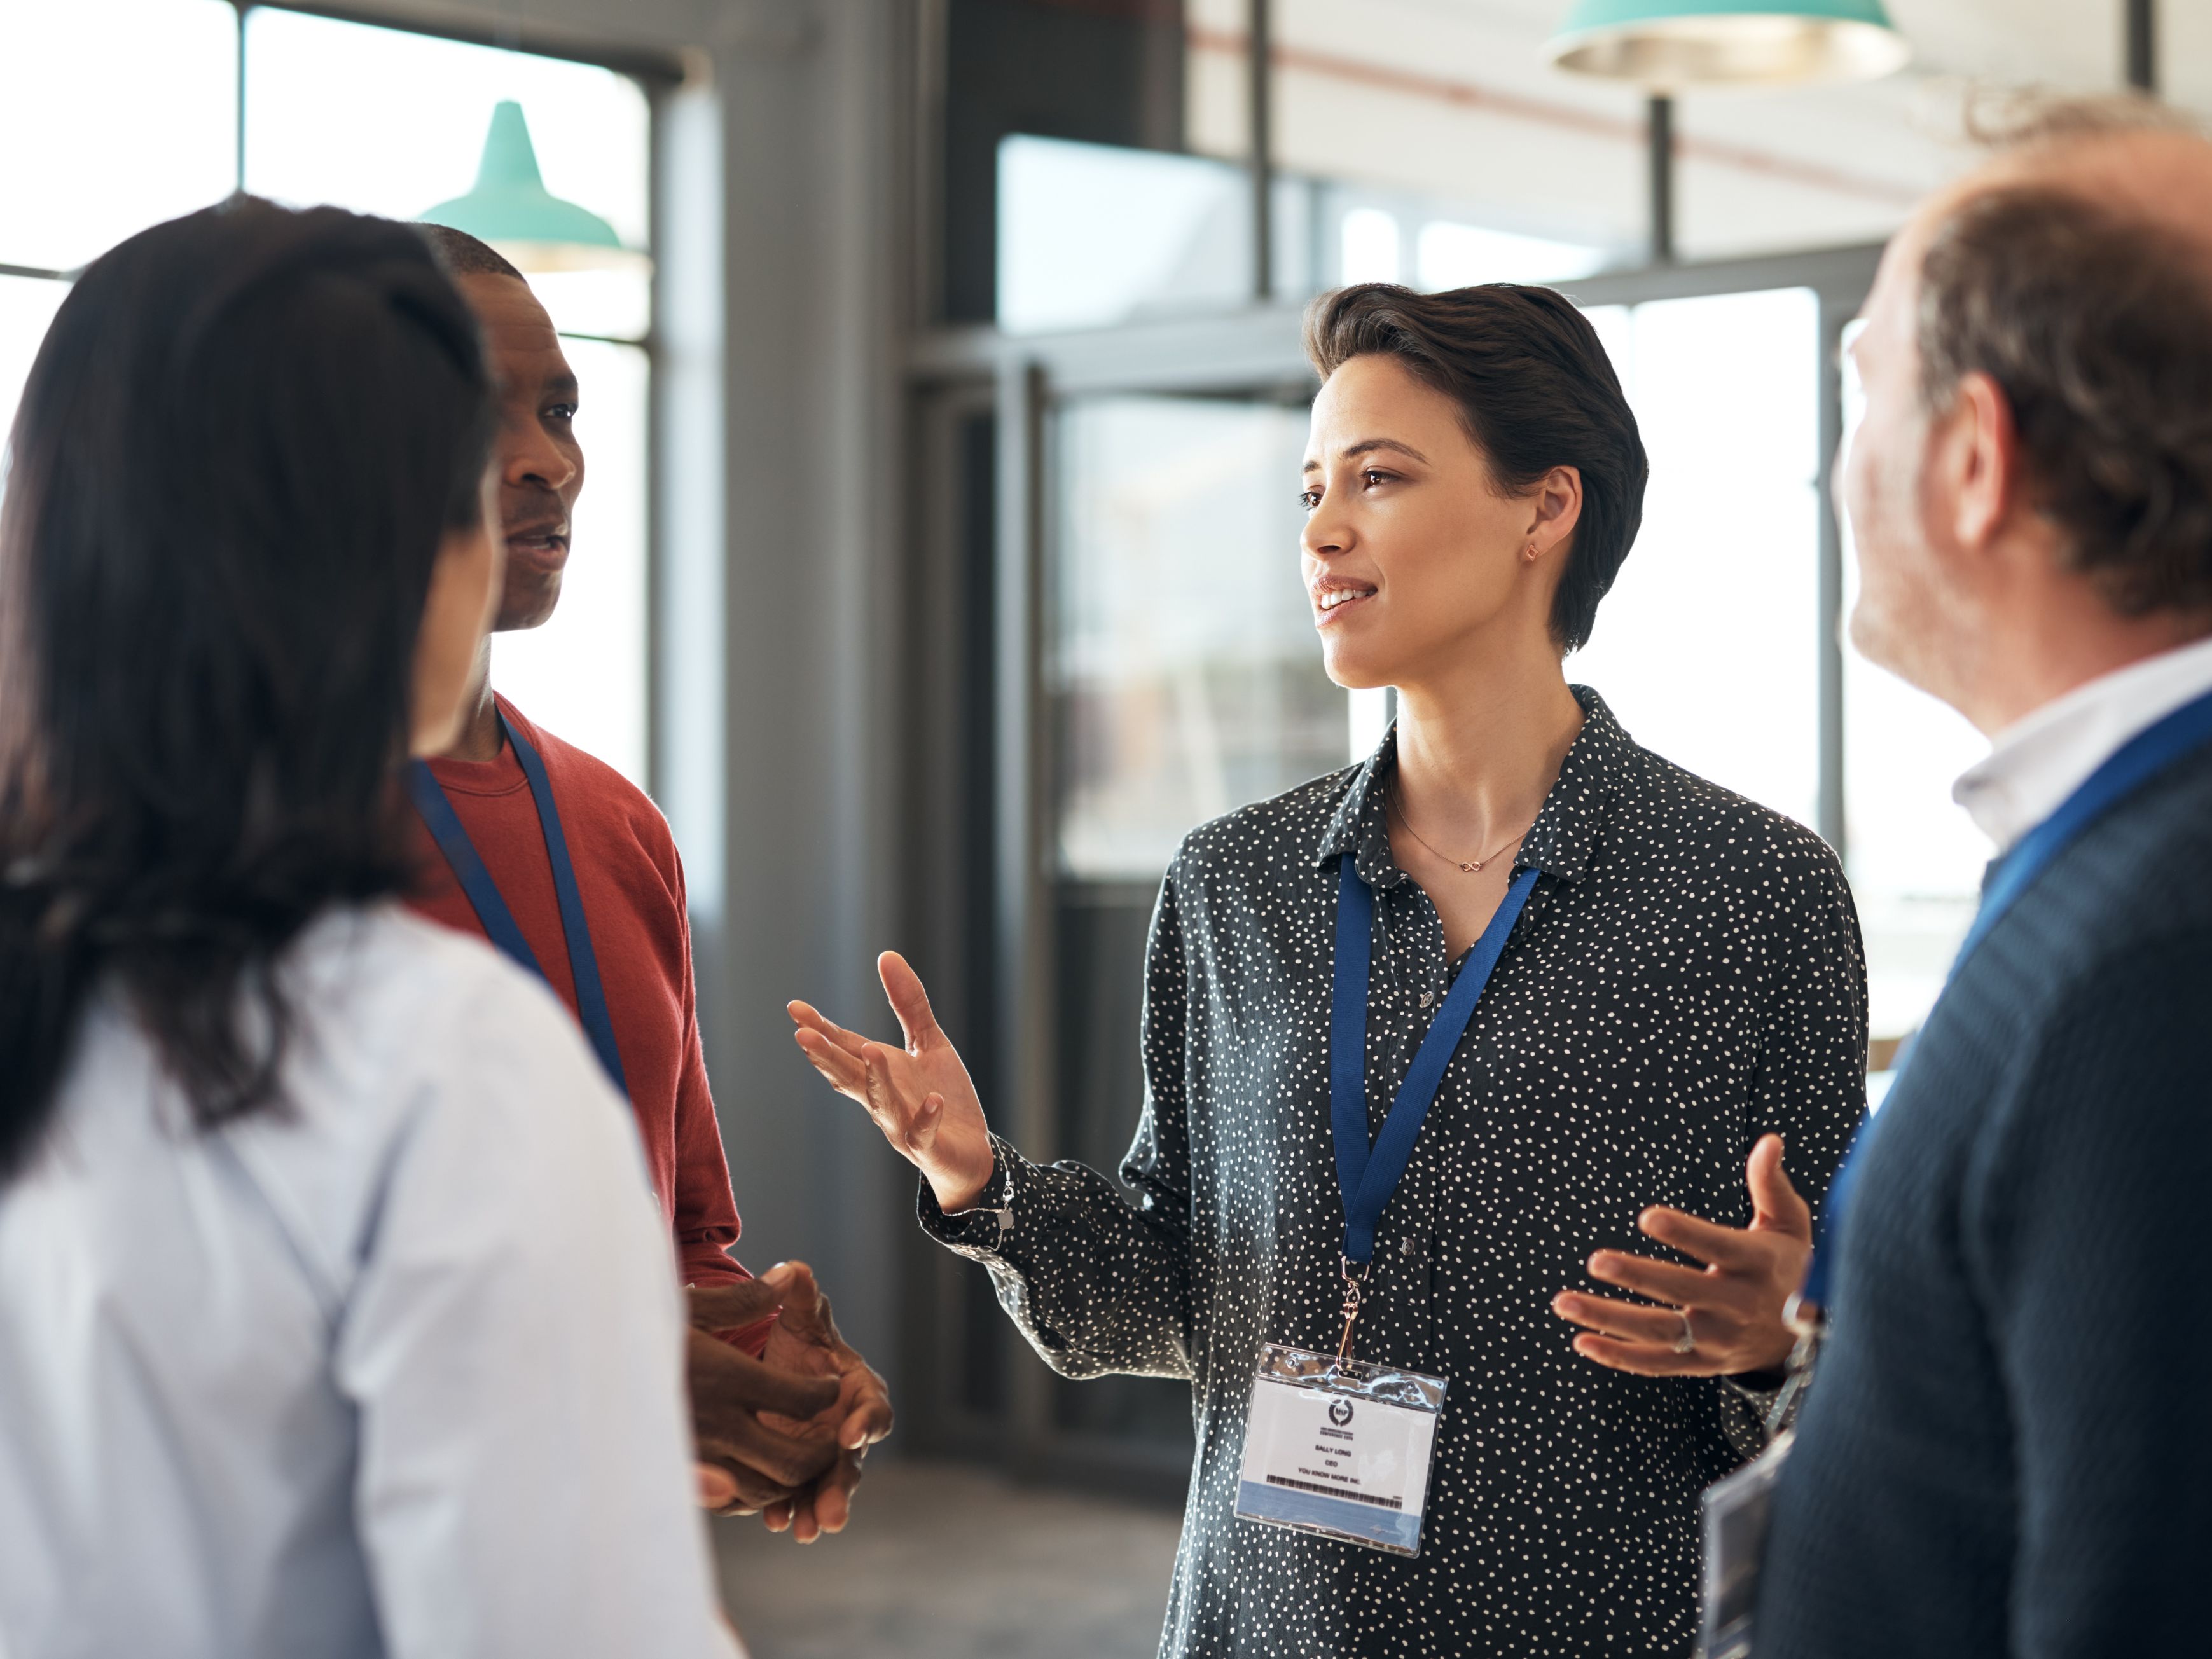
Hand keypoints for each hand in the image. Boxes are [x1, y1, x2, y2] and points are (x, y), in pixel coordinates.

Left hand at [701, 1262, 894, 1542]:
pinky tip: (775, 1522)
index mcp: (859, 1388)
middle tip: (830, 1514)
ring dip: (820, 1508)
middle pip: (854, 1461)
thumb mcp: (797, 1319)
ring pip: (830, 1486)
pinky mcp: (802, 1472)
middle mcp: (849, 1426)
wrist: (773, 1369)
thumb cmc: (796, 1340)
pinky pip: (801, 1495)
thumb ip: (800, 1299)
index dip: (865, 1421)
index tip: (848, 1434)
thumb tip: (795, 1270)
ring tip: (804, 1530)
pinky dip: (790, 1509)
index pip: (874, 1407)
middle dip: (842, 1487)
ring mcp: (826, 1454)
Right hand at [788, 952, 995, 1211]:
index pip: (843, 1048)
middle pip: (849, 1076)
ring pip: (881, 1104)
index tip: (795, 1009)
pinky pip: (923, 1134)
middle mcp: (881, 1099)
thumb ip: (908, 1003)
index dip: (820, 1030)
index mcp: (878, 1072)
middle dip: (826, 1057)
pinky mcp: (929, 1147)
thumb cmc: (942, 1096)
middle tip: (803, 1036)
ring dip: (875, 1079)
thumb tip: (886, 955)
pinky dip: (925, 1118)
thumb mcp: (929, 1042)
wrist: (970, 1152)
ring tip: (871, 1052)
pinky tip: (932, 1100)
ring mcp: (902, 1125)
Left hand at [1551, 1134, 1811, 1377]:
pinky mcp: (1704, 1363)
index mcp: (1756, 1264)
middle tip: (1595, 1260)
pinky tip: (1581, 1340)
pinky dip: (1618, 1356)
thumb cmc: (1789, 1267)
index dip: (1685, 1233)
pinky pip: (1656, 1363)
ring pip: (1660, 1331)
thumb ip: (1769, 1184)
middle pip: (1681, 1290)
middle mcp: (1737, 1305)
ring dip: (1609, 1318)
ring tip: (1564, 1300)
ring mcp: (1719, 1339)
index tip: (1647, 1216)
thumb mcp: (1788, 1224)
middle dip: (1636, 1275)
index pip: (1717, 1246)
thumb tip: (1768, 1141)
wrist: (1819, 1336)